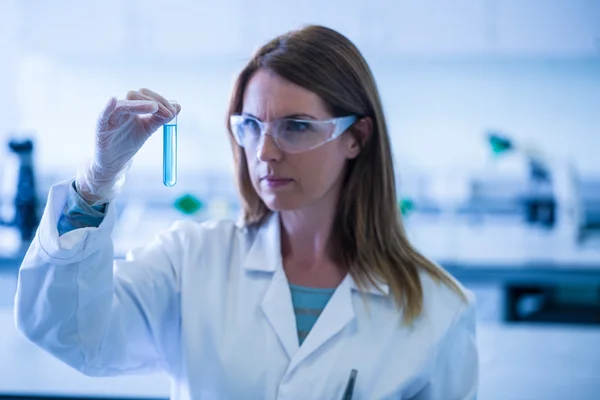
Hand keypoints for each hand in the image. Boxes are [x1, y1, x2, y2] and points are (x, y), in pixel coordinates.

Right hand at [75, 89, 180, 204]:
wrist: (114, 163)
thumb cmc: (127, 144)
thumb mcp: (148, 130)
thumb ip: (161, 118)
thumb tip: (177, 106)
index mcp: (131, 107)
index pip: (145, 95)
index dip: (160, 101)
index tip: (173, 111)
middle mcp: (120, 108)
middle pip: (135, 95)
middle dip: (154, 102)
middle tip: (168, 114)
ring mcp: (109, 116)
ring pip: (123, 103)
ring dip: (140, 104)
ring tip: (154, 108)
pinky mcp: (100, 127)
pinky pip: (102, 114)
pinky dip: (107, 106)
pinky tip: (113, 100)